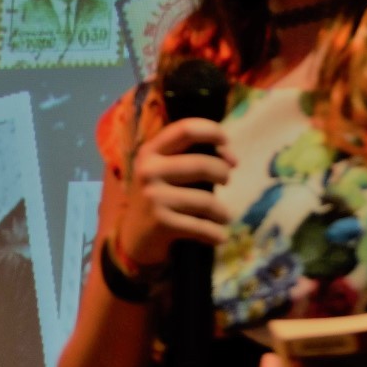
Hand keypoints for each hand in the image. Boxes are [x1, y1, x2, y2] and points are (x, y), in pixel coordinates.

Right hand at [117, 117, 236, 267]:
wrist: (133, 238)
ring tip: (223, 216)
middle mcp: (149, 170)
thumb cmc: (159, 197)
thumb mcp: (166, 171)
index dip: (212, 131)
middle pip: (203, 164)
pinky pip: (202, 227)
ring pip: (207, 201)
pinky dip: (216, 234)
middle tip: (226, 181)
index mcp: (150, 151)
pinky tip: (219, 236)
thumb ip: (194, 157)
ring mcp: (153, 197)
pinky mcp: (161, 223)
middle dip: (223, 173)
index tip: (226, 141)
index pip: (186, 129)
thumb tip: (232, 160)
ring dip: (223, 212)